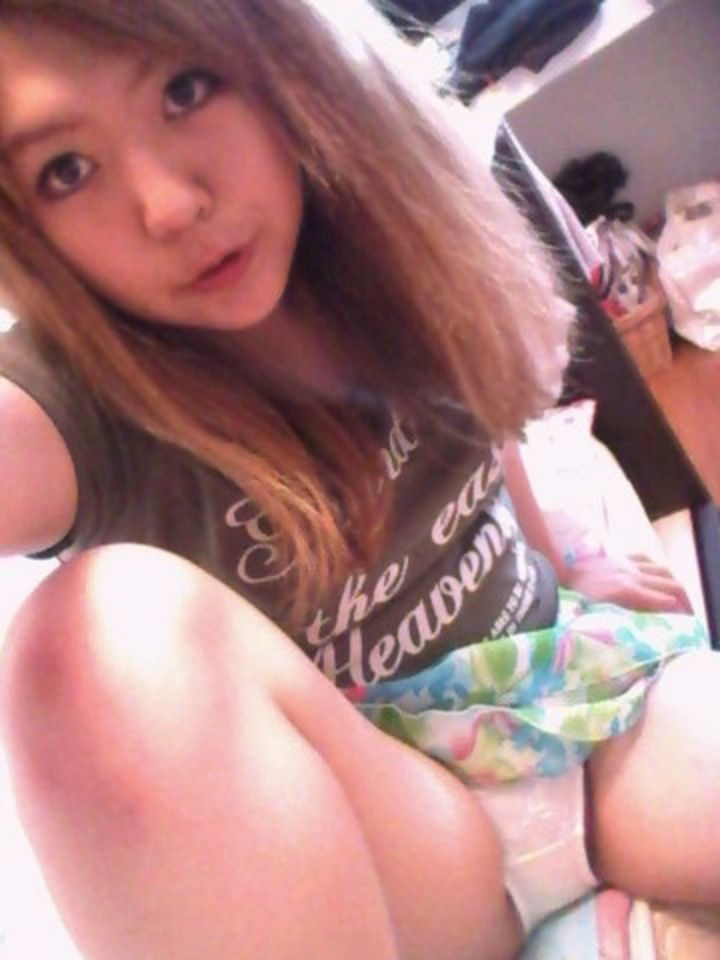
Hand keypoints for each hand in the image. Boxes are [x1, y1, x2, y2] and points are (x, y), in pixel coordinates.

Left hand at [563, 552, 692, 613]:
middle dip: (684, 601)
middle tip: (686, 615)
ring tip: (677, 598)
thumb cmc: (570, 593)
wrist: (557, 564)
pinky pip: (645, 558)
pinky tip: (655, 575)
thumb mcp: (594, 612)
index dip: (679, 614)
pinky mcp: (618, 556)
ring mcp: (626, 563)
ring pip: (663, 570)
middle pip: (671, 585)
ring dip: (674, 584)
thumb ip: (617, 621)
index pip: (665, 602)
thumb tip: (631, 635)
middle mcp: (633, 576)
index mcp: (628, 591)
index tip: (682, 625)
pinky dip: (656, 568)